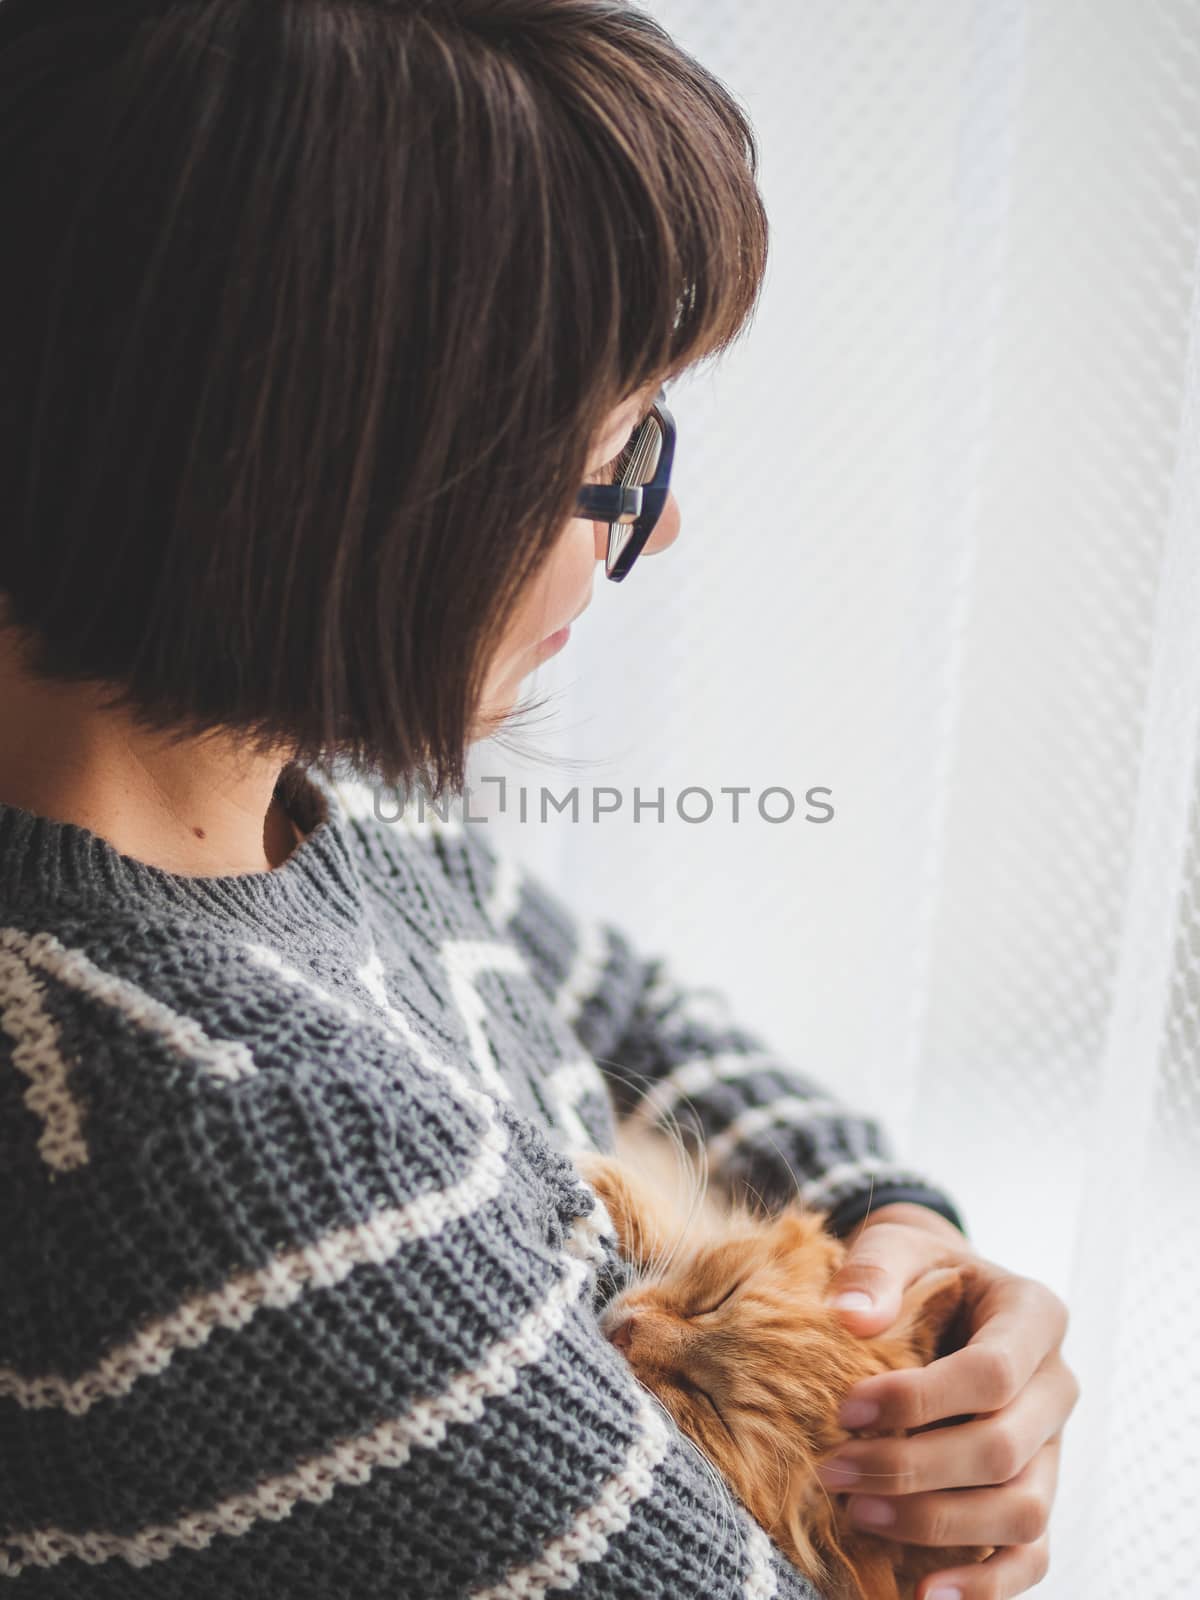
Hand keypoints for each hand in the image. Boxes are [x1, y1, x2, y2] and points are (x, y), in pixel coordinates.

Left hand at [817, 1203, 1079, 1599]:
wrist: (941, 1292)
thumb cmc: (919, 1270)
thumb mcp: (897, 1244)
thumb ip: (876, 1269)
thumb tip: (850, 1317)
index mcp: (1034, 1315)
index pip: (991, 1373)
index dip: (919, 1400)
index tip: (847, 1409)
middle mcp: (1056, 1385)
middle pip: (1004, 1448)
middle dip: (913, 1468)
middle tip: (834, 1470)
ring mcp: (1053, 1446)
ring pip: (1021, 1510)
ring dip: (938, 1524)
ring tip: (859, 1515)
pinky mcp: (1036, 1491)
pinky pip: (1031, 1555)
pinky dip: (986, 1583)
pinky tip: (925, 1593)